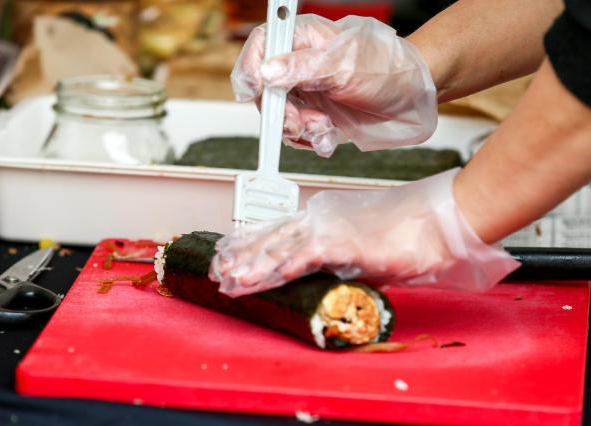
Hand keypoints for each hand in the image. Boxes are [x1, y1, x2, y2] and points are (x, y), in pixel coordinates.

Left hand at [210, 169, 518, 296]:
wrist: (441, 219)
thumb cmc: (412, 231)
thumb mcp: (368, 244)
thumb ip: (344, 255)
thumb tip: (330, 270)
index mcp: (326, 218)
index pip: (281, 230)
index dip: (254, 242)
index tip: (232, 251)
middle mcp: (321, 220)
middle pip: (273, 238)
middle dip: (243, 255)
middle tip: (217, 268)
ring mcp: (330, 229)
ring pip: (281, 248)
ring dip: (253, 265)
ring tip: (229, 279)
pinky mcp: (343, 243)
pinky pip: (303, 257)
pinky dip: (280, 268)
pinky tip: (261, 278)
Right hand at [231, 14, 437, 157]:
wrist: (413, 94)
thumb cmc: (386, 68)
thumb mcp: (342, 66)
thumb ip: (301, 68)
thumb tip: (265, 72)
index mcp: (302, 39)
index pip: (260, 46)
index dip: (251, 69)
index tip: (257, 93)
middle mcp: (299, 63)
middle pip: (266, 90)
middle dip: (282, 112)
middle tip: (303, 122)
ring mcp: (306, 89)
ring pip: (280, 115)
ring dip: (298, 129)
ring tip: (323, 129)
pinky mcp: (315, 111)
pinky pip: (297, 131)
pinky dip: (309, 139)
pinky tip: (327, 136)